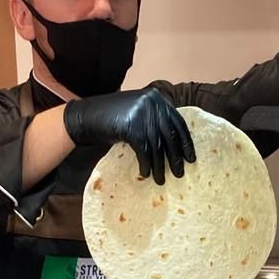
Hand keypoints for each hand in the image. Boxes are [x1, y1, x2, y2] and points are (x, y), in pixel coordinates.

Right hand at [63, 88, 195, 184]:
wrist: (87, 117)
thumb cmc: (113, 119)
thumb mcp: (138, 114)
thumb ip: (155, 121)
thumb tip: (175, 146)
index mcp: (157, 98)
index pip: (178, 123)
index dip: (186, 142)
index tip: (191, 158)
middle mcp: (152, 103)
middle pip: (170, 135)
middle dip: (176, 157)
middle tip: (180, 173)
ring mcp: (142, 114)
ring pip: (157, 146)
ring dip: (160, 166)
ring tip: (161, 180)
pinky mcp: (132, 126)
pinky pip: (144, 150)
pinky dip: (146, 164)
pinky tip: (146, 174)